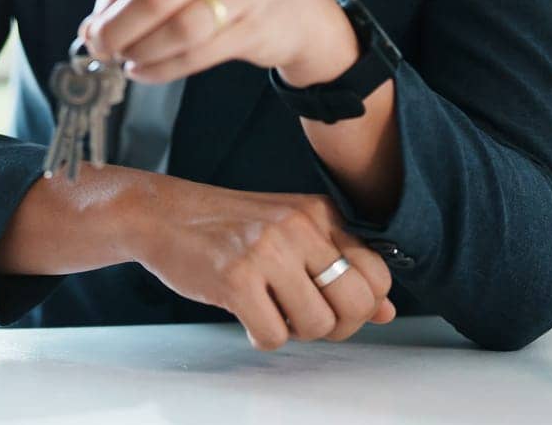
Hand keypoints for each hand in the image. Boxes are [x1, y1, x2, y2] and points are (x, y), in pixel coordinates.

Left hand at [79, 0, 358, 86]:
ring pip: (179, 29)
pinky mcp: (253, 29)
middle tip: (98, 42)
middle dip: (117, 25)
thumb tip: (93, 22)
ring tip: (122, 58)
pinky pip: (198, 54)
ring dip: (140, 49)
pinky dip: (161, 67)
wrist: (300, 8)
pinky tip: (142, 69)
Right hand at [126, 178, 396, 350]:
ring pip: (317, 325)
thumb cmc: (230, 227)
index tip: (336, 305)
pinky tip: (246, 315)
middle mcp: (299, 226)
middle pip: (356, 303)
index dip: (364, 305)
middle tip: (308, 318)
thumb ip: (340, 265)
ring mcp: (267, 250)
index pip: (378, 273)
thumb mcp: (292, 232)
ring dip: (295, 332)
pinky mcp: (236, 277)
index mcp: (319, 213)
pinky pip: (273, 336)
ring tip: (272, 311)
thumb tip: (387, 311)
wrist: (164, 214)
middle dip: (338, 326)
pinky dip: (261, 337)